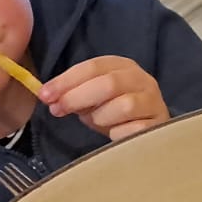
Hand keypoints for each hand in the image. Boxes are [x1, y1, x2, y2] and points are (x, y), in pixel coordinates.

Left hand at [40, 55, 167, 140]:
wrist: (145, 129)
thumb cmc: (112, 110)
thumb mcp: (91, 97)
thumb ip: (72, 92)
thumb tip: (48, 97)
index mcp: (122, 66)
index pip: (92, 67)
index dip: (66, 80)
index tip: (44, 95)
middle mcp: (142, 80)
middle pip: (108, 84)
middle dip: (77, 97)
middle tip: (57, 110)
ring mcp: (153, 102)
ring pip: (123, 106)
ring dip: (100, 117)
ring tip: (97, 122)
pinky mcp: (158, 125)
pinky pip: (133, 130)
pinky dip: (117, 134)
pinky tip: (114, 135)